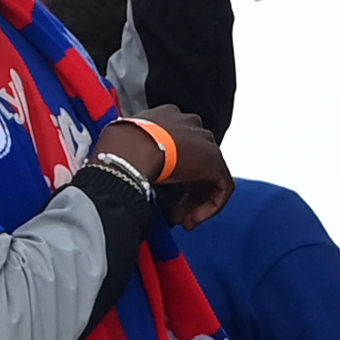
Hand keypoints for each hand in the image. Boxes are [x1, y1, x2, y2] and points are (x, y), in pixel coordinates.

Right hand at [130, 106, 230, 225]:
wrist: (129, 150)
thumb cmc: (117, 148)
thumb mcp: (125, 148)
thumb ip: (136, 157)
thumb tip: (129, 174)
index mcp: (169, 118)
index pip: (179, 147)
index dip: (174, 174)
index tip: (164, 193)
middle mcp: (190, 125)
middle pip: (196, 163)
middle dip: (187, 192)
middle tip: (175, 214)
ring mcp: (205, 141)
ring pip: (209, 177)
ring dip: (197, 203)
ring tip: (183, 221)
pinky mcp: (215, 160)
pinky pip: (222, 187)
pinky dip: (210, 207)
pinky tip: (192, 220)